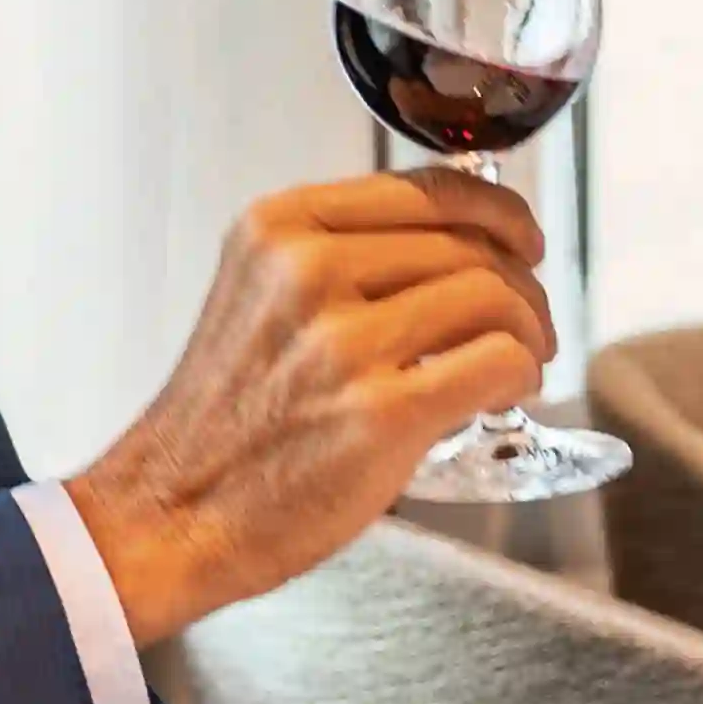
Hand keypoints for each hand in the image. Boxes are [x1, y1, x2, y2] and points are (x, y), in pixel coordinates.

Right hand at [69, 172, 552, 642]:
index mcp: (279, 228)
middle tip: (528, 326)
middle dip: (521, 284)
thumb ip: (342, 259)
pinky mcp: (379, 413)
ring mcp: (342, 342)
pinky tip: (508, 393)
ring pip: (496, 296)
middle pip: (471, 244)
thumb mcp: (263, 298)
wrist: (172, 514)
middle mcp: (307, 270)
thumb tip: (462, 246)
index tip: (522, 240)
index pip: (427, 189)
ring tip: (522, 363)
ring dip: (530, 330)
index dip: (496, 212)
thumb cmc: (229, 422)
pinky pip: (500, 360)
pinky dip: (522, 374)